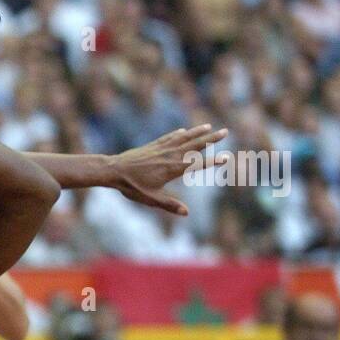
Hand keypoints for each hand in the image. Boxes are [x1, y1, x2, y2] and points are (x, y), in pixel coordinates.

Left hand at [109, 124, 228, 215]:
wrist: (113, 170)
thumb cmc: (131, 187)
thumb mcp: (151, 198)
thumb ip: (169, 204)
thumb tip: (186, 213)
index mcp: (172, 169)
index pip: (196, 164)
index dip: (212, 161)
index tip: (226, 158)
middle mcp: (169, 156)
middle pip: (194, 145)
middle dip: (211, 139)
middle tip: (225, 131)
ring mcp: (161, 149)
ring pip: (183, 138)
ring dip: (197, 132)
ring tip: (209, 126)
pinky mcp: (152, 146)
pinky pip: (168, 137)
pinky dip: (178, 134)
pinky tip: (183, 131)